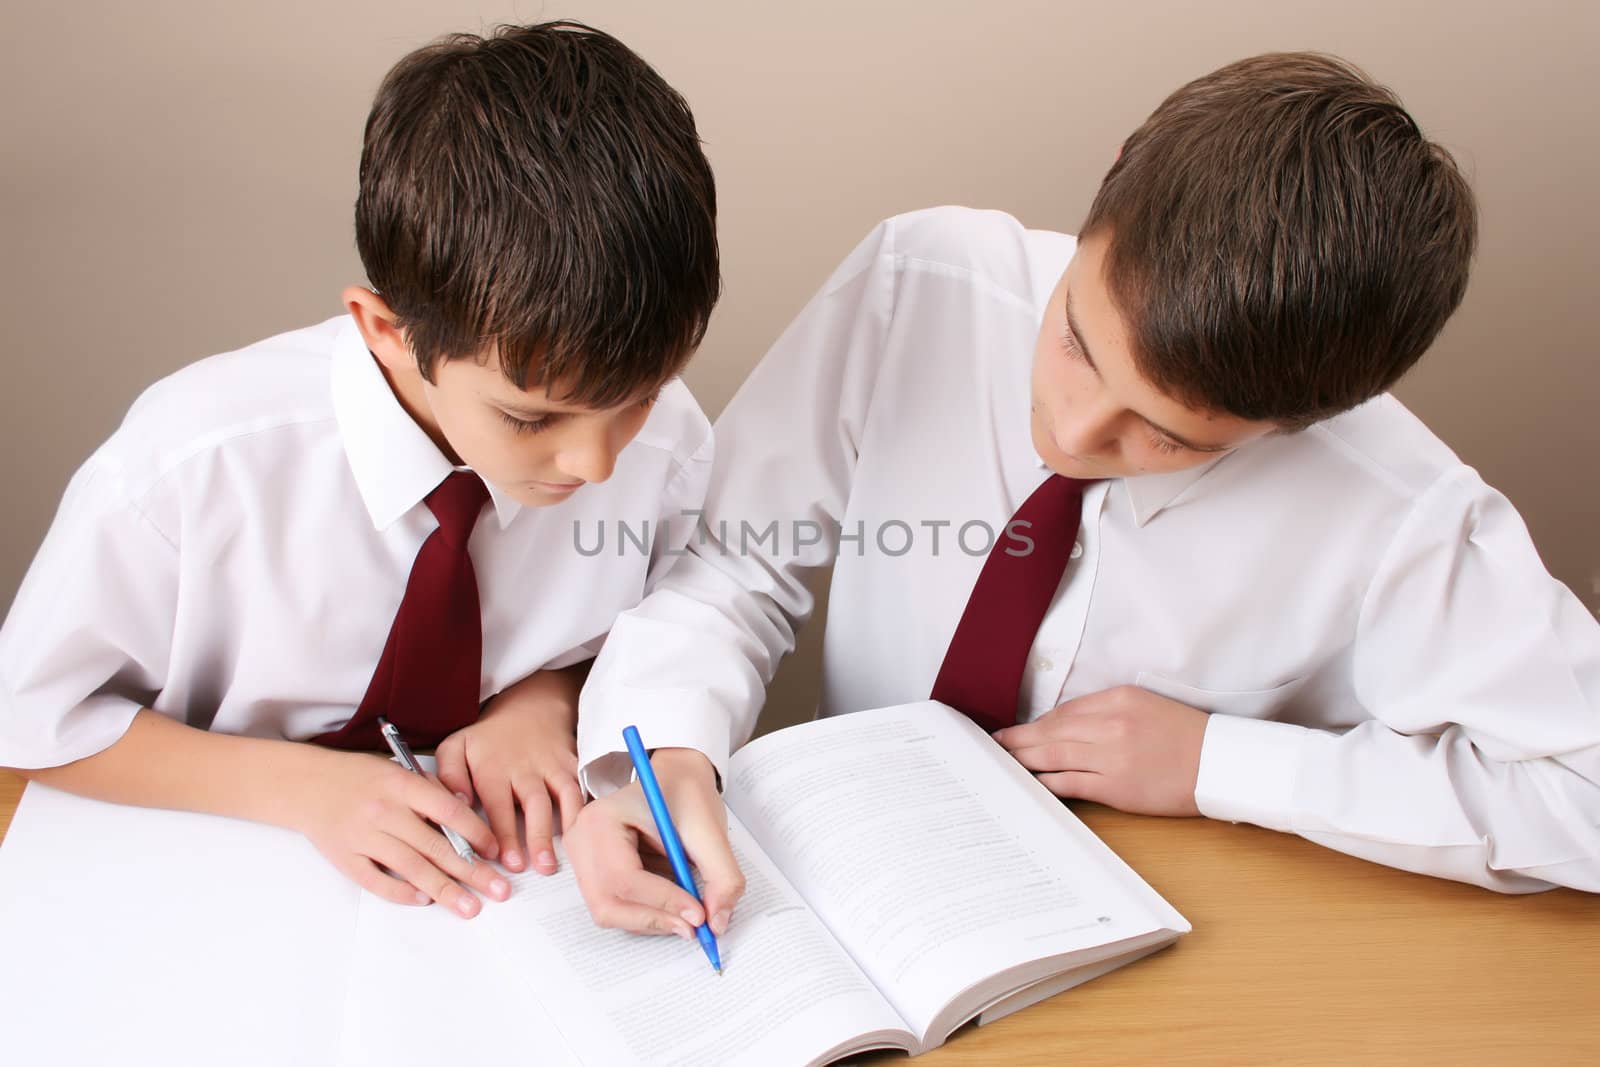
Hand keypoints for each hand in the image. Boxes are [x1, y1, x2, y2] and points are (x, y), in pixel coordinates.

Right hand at [289, 746, 507, 916]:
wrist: (306, 784)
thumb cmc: (359, 776)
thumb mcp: (398, 769)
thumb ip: (431, 790)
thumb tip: (467, 811)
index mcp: (402, 784)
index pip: (449, 812)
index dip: (476, 833)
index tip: (494, 851)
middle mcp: (384, 811)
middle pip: (436, 847)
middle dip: (472, 872)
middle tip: (499, 891)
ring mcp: (363, 837)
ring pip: (412, 869)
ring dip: (445, 890)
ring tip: (470, 907)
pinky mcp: (346, 858)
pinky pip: (378, 882)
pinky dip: (402, 893)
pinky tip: (425, 900)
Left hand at [434, 668, 585, 874]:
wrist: (531, 707)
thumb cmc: (489, 738)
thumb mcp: (456, 746)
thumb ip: (449, 775)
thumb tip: (458, 804)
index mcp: (493, 766)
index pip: (497, 803)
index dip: (501, 833)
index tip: (501, 860)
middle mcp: (525, 767)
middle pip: (532, 803)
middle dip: (533, 836)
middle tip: (533, 867)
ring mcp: (552, 767)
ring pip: (562, 797)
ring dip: (562, 828)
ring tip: (559, 859)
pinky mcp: (572, 767)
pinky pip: (581, 789)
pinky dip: (584, 812)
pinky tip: (585, 835)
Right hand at [566, 748, 745, 938]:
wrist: (674, 778)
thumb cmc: (685, 794)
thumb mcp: (710, 829)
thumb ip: (721, 876)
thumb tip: (716, 923)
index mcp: (602, 819)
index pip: (624, 877)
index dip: (662, 902)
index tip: (698, 914)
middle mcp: (582, 841)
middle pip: (607, 903)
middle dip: (654, 919)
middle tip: (694, 925)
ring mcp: (582, 859)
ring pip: (610, 912)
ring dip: (652, 919)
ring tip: (686, 909)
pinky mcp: (592, 873)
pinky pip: (615, 908)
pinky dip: (646, 913)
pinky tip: (671, 901)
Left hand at [992, 685, 1209, 815]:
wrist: (1220, 764)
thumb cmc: (1185, 736)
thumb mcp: (1146, 706)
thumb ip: (1107, 711)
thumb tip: (1066, 725)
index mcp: (1118, 699)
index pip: (1063, 711)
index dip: (1036, 723)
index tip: (1019, 729)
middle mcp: (1111, 724)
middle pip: (1051, 730)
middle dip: (1018, 738)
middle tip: (994, 744)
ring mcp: (1112, 756)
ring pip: (1054, 755)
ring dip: (1024, 758)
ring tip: (1003, 761)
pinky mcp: (1116, 787)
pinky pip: (1070, 782)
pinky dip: (1046, 781)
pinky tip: (1031, 781)